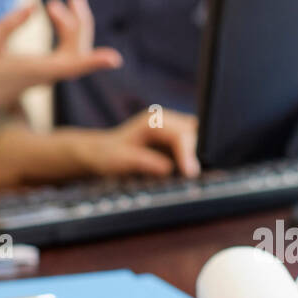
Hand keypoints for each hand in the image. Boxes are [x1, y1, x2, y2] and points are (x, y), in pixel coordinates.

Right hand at [0, 0, 121, 117]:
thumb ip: (9, 24)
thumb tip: (33, 6)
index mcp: (35, 70)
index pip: (72, 65)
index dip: (94, 61)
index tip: (115, 59)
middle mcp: (45, 75)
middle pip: (78, 50)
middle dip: (80, 22)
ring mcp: (44, 76)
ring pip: (72, 51)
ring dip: (71, 26)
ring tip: (55, 3)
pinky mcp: (40, 74)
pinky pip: (63, 54)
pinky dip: (63, 33)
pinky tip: (53, 14)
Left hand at [67, 108, 199, 178]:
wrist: (100, 153)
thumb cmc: (108, 155)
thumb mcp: (122, 160)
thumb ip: (145, 162)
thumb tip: (169, 169)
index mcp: (153, 121)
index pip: (180, 134)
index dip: (188, 153)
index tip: (191, 173)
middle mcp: (166, 121)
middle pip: (193, 133)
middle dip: (197, 153)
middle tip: (195, 177)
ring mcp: (172, 130)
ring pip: (196, 138)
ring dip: (197, 156)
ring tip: (193, 177)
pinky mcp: (174, 141)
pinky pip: (191, 147)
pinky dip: (192, 159)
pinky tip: (189, 174)